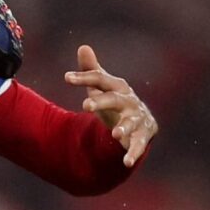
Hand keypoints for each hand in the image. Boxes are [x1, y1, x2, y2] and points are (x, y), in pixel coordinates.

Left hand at [65, 45, 156, 167]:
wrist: (139, 121)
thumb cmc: (114, 100)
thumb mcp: (102, 86)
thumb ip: (91, 70)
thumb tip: (83, 47)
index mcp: (117, 87)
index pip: (100, 79)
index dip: (84, 77)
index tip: (66, 78)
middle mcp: (129, 102)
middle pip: (114, 100)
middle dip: (102, 102)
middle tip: (85, 105)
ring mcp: (137, 119)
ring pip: (130, 123)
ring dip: (124, 128)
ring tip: (115, 133)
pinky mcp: (142, 136)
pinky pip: (138, 145)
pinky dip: (133, 153)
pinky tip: (126, 162)